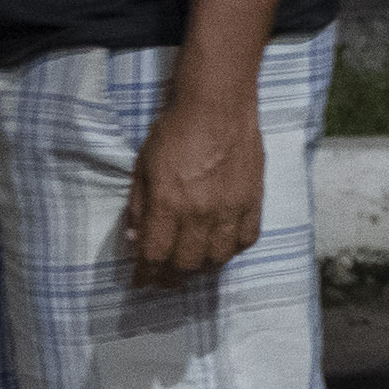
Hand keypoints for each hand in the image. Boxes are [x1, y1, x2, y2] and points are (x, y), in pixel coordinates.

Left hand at [121, 82, 266, 279]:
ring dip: (202, 268)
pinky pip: (246, 240)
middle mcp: (200, 213)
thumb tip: (135, 239)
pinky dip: (232, 250)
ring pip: (218, 258)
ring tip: (193, 267)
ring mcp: (230, 209)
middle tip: (165, 280)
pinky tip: (222, 247)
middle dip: (171, 277)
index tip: (142, 282)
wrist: (216, 106)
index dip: (146, 274)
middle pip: (186, 263)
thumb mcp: (143, 167)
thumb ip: (138, 205)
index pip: (155, 255)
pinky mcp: (253, 201)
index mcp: (168, 204)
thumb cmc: (174, 131)